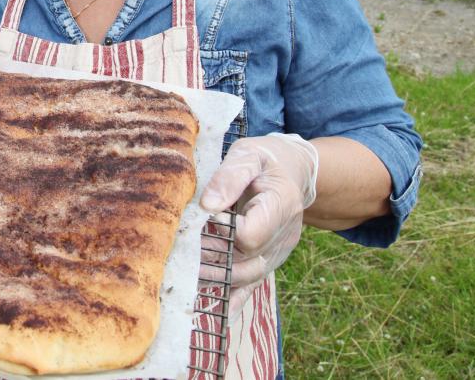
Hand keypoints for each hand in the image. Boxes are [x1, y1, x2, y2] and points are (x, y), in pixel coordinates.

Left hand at [199, 133, 318, 315]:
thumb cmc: (266, 160)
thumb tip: (207, 206)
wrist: (293, 171)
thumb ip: (229, 177)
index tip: (205, 219)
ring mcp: (277, 252)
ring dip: (216, 278)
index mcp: (281, 205)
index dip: (224, 233)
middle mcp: (283, 235)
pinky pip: (253, 287)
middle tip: (181, 255)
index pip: (250, 234)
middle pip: (246, 261)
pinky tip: (215, 319)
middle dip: (212, 260)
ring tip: (186, 271)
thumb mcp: (249, 155)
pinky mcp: (269, 261)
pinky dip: (234, 301)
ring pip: (247, 278)